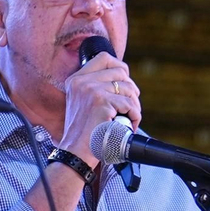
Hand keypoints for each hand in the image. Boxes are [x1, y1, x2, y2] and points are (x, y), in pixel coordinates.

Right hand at [61, 50, 140, 164]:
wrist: (74, 152)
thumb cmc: (83, 131)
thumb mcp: (82, 103)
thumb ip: (96, 88)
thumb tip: (123, 80)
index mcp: (76, 79)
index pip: (104, 58)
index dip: (121, 67)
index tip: (125, 82)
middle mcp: (82, 82)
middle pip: (121, 72)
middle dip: (131, 90)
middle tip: (130, 106)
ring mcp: (91, 91)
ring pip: (128, 89)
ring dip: (135, 105)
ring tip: (129, 118)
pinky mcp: (101, 103)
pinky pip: (130, 105)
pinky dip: (134, 116)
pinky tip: (129, 125)